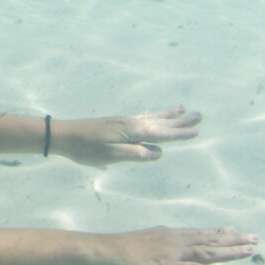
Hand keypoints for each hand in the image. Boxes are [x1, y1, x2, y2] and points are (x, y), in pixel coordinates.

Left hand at [52, 106, 201, 166]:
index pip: (161, 134)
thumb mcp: (110, 156)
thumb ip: (134, 154)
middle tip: (200, 115)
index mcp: (132, 131)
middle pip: (161, 122)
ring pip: (153, 117)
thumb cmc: (85, 149)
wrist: (64, 135)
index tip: (197, 132)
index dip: (179, 134)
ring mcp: (125, 121)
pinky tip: (155, 114)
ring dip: (170, 115)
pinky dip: (155, 114)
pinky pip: (143, 116)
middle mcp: (131, 123)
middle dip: (181, 121)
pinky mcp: (118, 123)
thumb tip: (157, 153)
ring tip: (184, 108)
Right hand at [89, 226, 257, 264]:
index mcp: (166, 236)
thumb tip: (157, 255)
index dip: (218, 234)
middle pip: (208, 240)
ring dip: (231, 252)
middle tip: (254, 238)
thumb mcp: (137, 248)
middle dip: (233, 240)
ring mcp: (171, 254)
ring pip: (207, 252)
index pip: (197, 234)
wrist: (98, 252)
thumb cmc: (112, 252)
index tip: (235, 231)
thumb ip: (152, 249)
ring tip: (251, 250)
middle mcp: (173, 241)